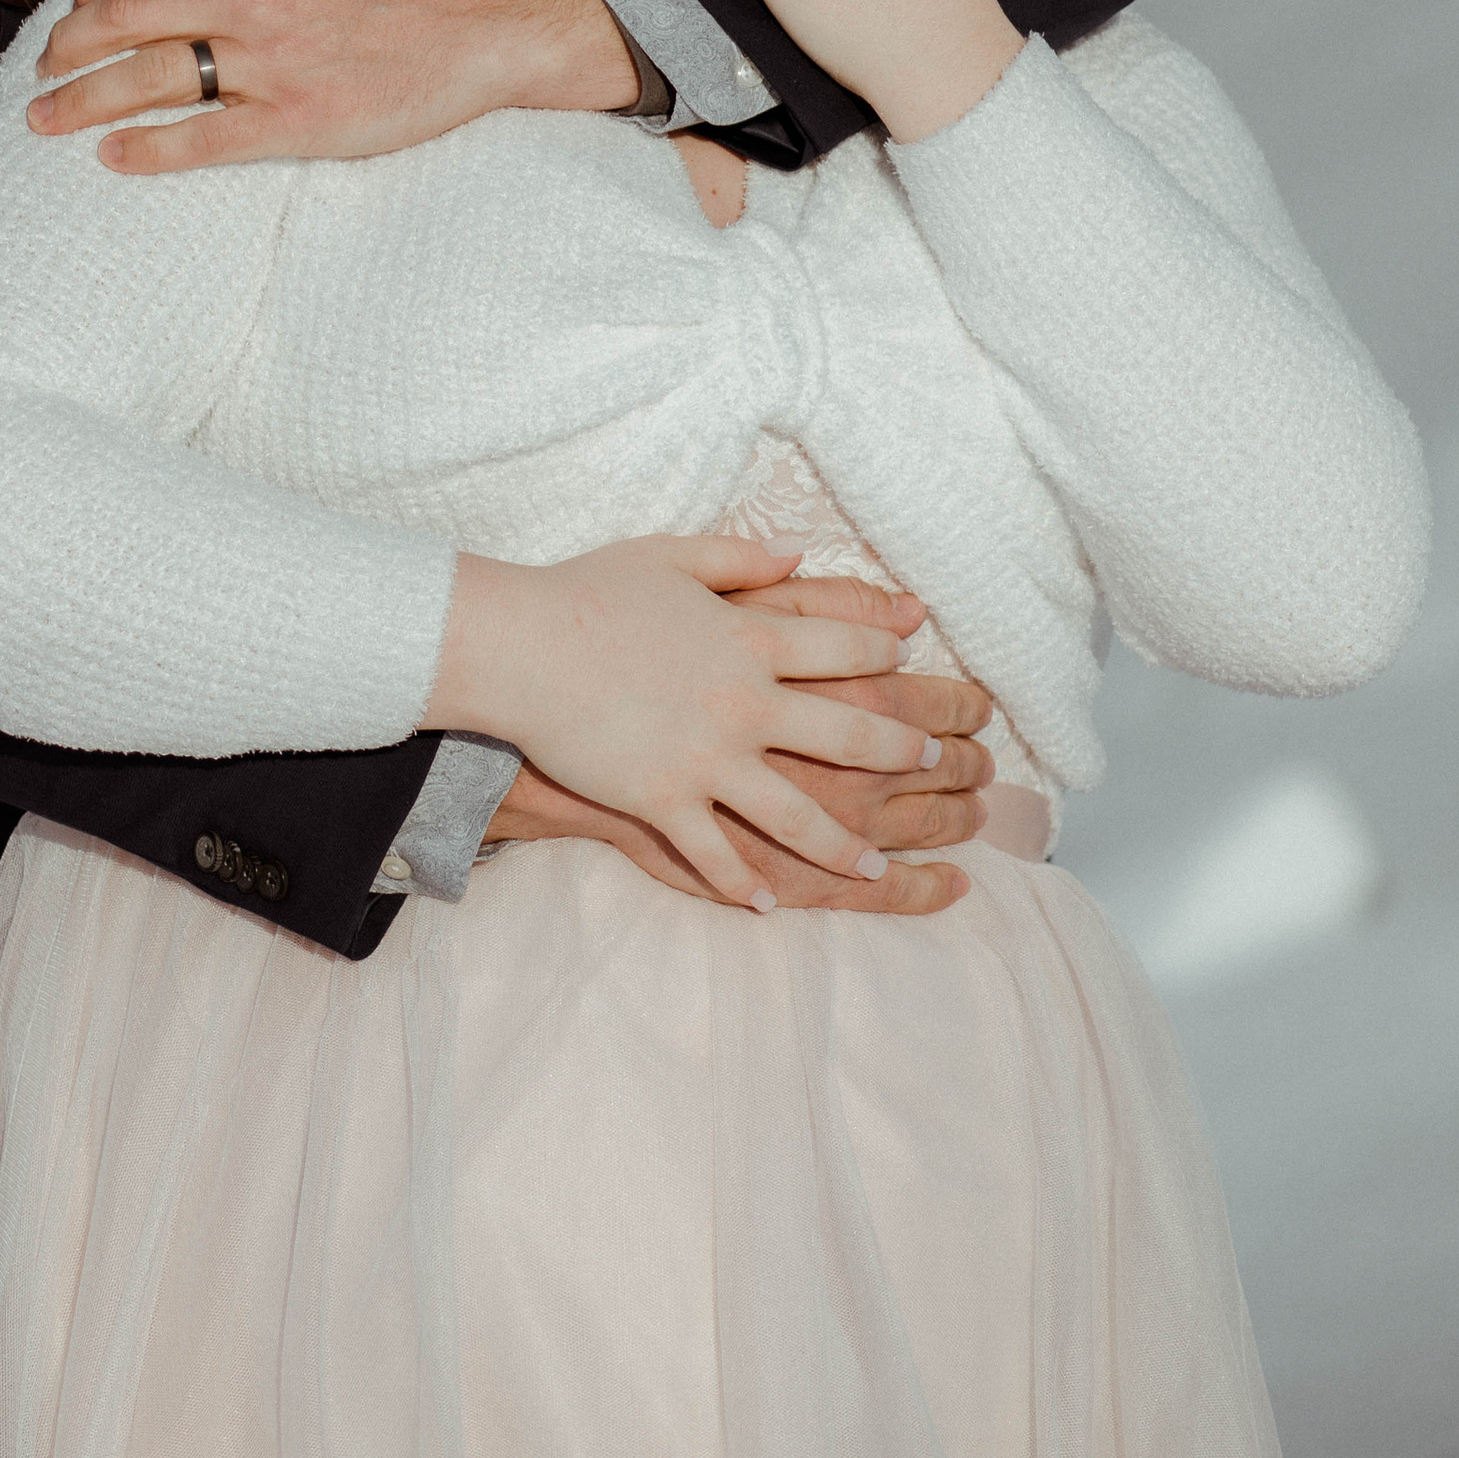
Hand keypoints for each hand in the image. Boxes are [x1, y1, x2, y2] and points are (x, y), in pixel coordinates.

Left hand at [26, 0, 637, 172]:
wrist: (482, 21)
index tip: (72, 16)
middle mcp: (248, 1)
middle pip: (126, 24)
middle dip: (67, 50)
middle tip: (38, 75)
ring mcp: (269, 64)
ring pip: (150, 80)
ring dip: (83, 100)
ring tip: (44, 120)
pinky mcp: (295, 121)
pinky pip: (204, 139)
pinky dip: (150, 149)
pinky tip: (113, 156)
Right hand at [427, 537, 948, 905]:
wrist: (519, 646)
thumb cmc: (587, 592)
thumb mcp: (670, 554)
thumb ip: (743, 556)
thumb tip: (799, 551)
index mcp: (751, 638)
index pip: (846, 651)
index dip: (889, 661)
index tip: (918, 673)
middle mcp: (745, 703)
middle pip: (850, 735)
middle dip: (904, 756)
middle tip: (939, 768)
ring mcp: (708, 759)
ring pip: (799, 816)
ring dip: (845, 846)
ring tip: (877, 864)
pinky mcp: (665, 800)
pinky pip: (716, 855)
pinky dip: (742, 885)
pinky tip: (766, 905)